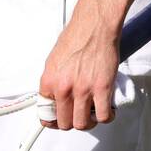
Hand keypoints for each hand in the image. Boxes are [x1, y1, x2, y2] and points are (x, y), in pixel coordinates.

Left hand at [38, 0, 121, 130]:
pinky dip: (105, 118)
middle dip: (70, 123)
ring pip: (82, 124)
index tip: (57, 121)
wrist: (94, 26)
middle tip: (76, 116)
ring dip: (87, 123)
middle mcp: (64, 87)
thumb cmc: (76, 38)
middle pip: (64, 122)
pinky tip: (105, 111)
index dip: (52, 120)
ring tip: (91, 115)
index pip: (45, 112)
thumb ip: (53, 81)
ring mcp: (83, 89)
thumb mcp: (54, 61)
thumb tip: (54, 97)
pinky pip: (103, 116)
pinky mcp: (102, 88)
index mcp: (49, 80)